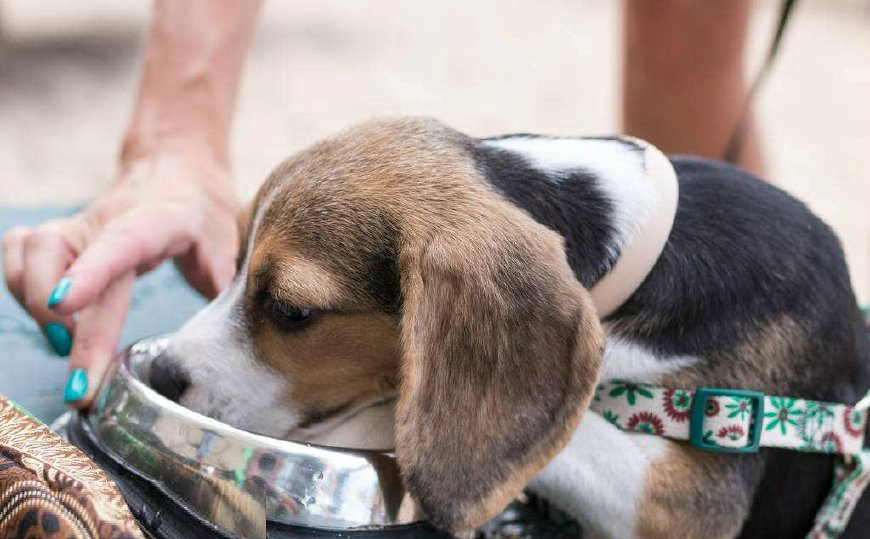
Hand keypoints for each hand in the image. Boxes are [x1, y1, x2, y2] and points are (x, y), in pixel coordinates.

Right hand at [3, 152, 238, 406]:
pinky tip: (53, 318)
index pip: (120, 241)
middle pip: (66, 263)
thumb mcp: (226, 243)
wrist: (176, 171)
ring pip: (29, 255)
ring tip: (70, 345)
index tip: (64, 305)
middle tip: (83, 389)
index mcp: (158, 218)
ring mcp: (77, 225)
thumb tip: (217, 332)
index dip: (89, 272)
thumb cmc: (202, 213)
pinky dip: (21, 291)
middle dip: (66, 328)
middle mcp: (108, 218)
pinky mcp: (57, 235)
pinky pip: (17, 256)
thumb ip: (221, 283)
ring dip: (38, 309)